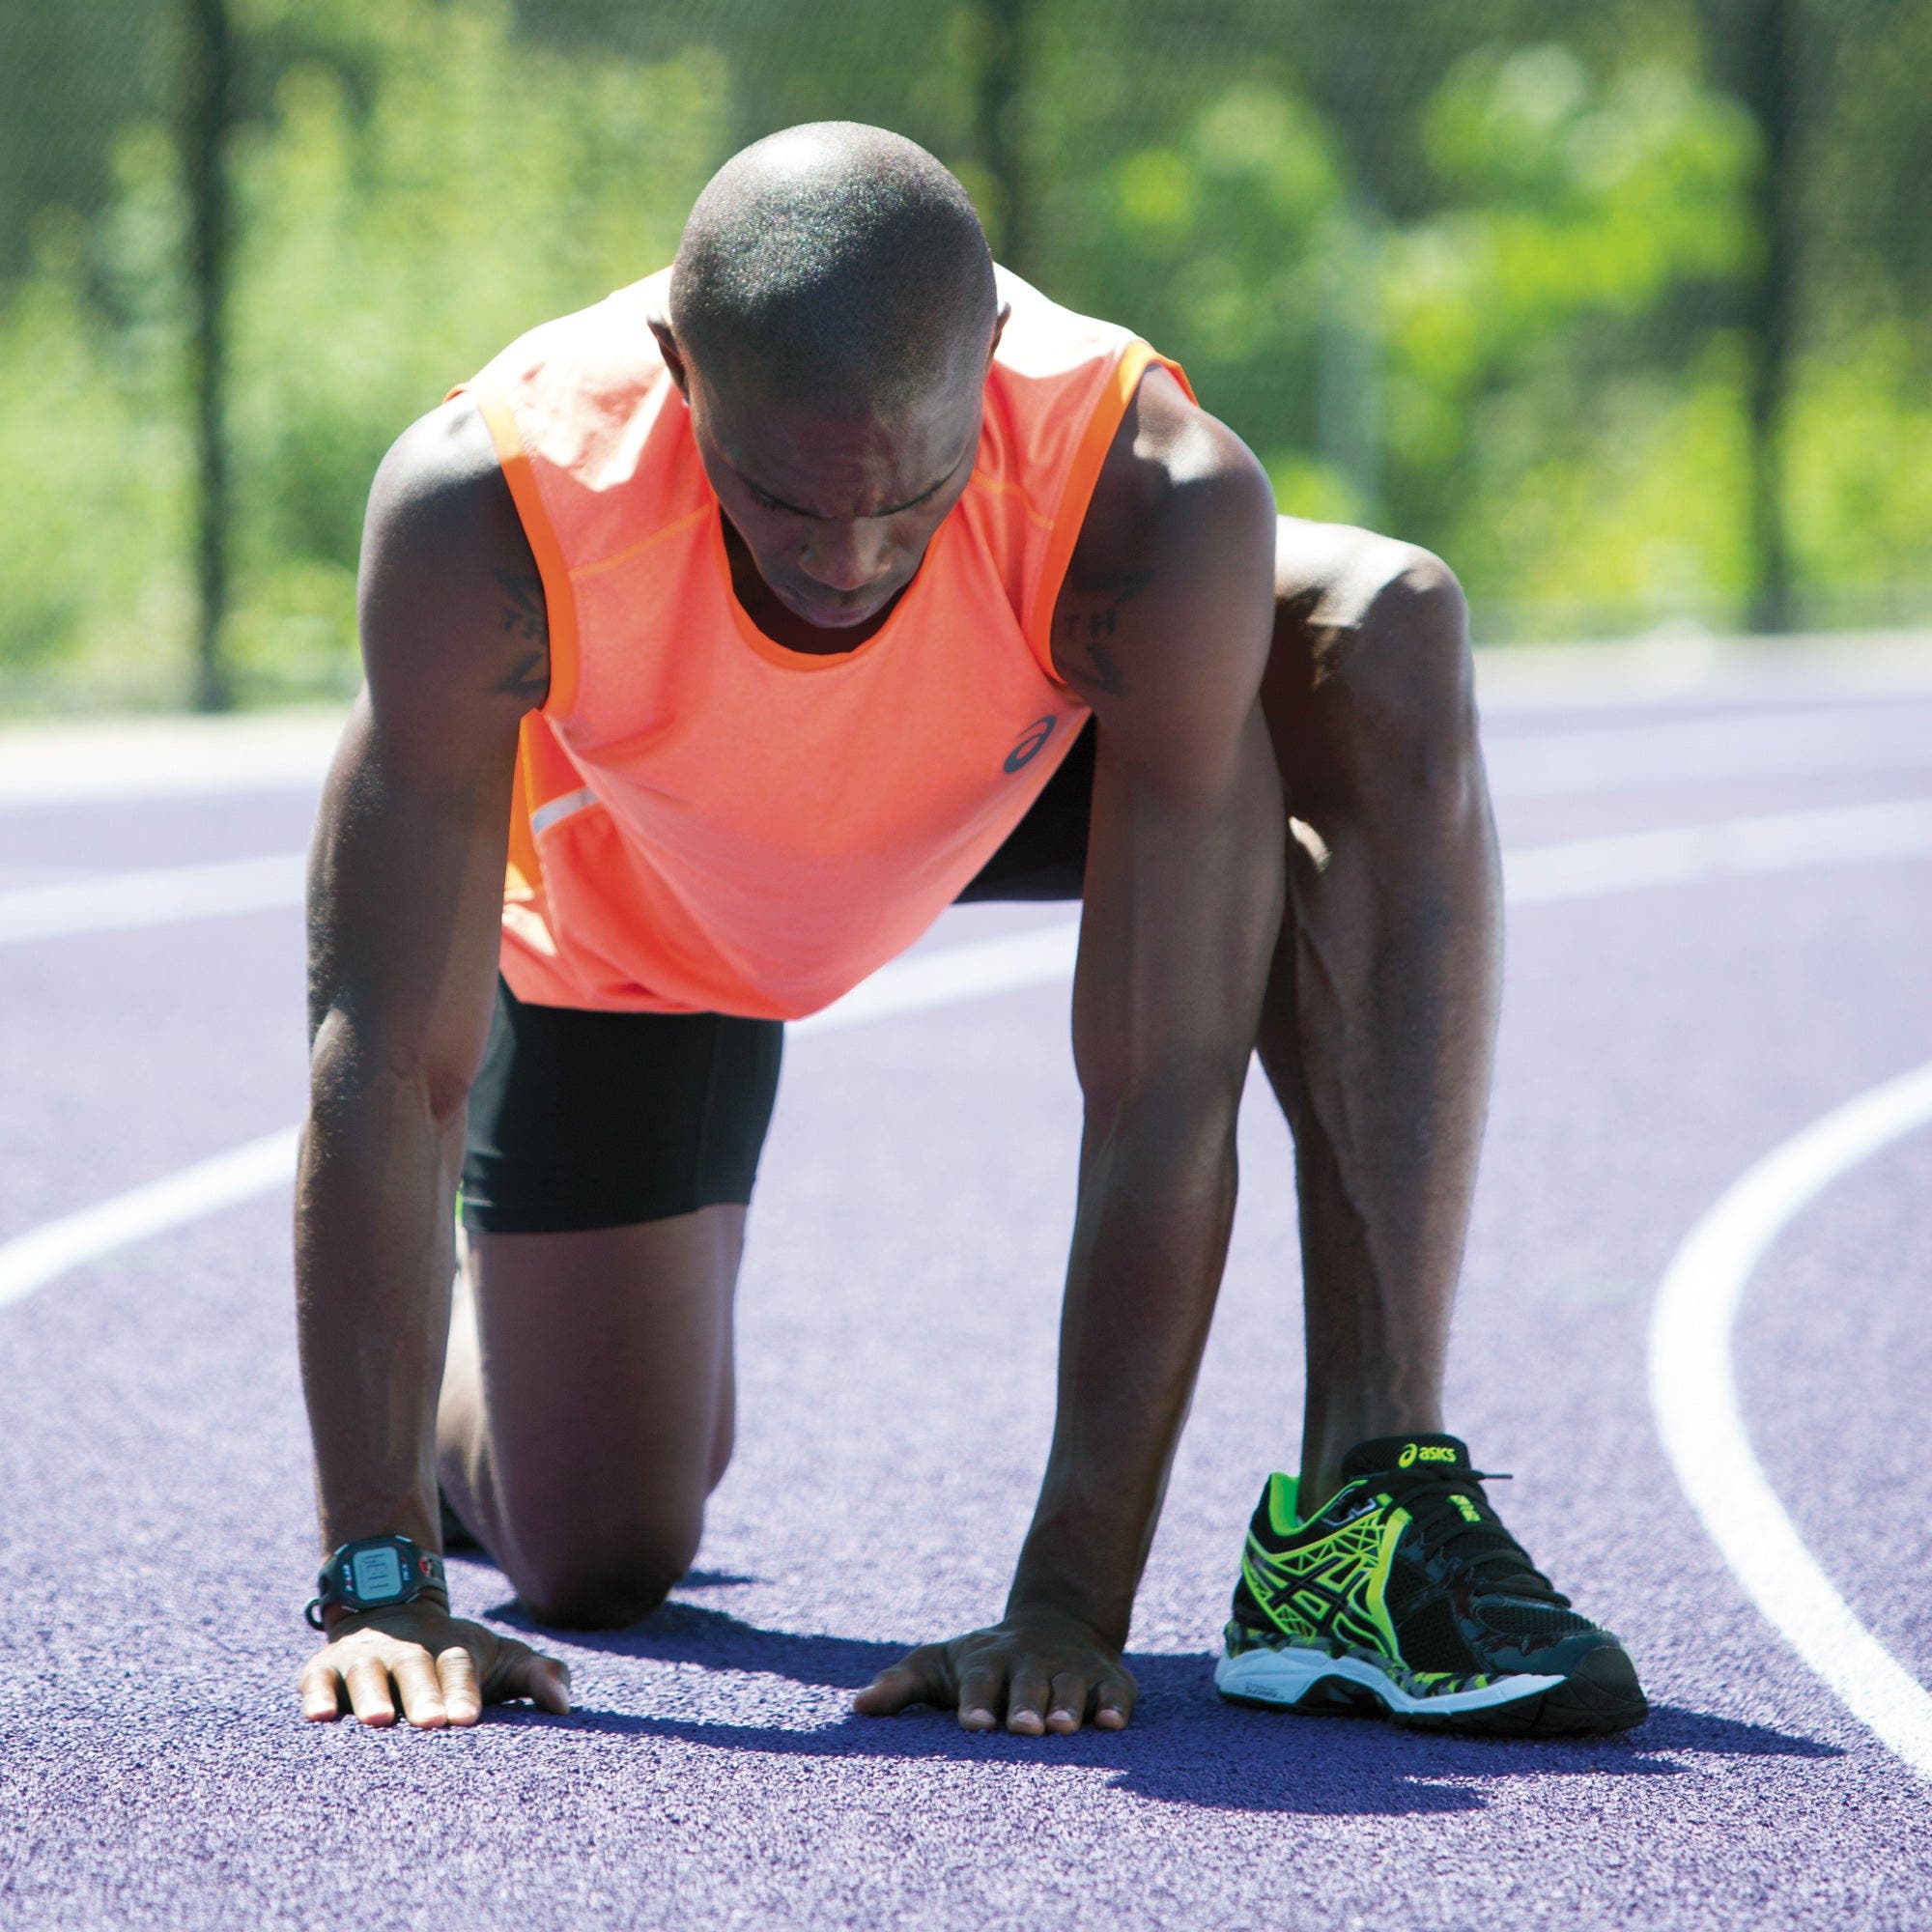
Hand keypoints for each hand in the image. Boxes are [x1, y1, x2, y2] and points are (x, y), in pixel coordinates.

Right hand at [298, 1599, 570, 1728]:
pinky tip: (319, 1718)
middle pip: (416, 1670)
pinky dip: (316, 1696)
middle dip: (424, 1695)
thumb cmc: (456, 1657)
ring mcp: (364, 1658)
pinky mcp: (324, 1670)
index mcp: (451, 1650)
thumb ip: (538, 1676)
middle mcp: (407, 1651)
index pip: (460, 1668)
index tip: (467, 1719)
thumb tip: (565, 1706)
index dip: (463, 1691)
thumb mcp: (502, 1658)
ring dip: (372, 1696)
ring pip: (367, 1675)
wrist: (391, 1613)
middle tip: (432, 1723)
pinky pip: (316, 1682)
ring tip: (379, 1721)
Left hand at [852, 1605, 1136, 1734]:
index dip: (975, 1703)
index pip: (978, 1682)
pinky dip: (1114, 1705)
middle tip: (1023, 1729)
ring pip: (1070, 1687)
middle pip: (1027, 1685)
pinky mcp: (1108, 1678)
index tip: (971, 1726)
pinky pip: (1114, 1691)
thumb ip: (900, 1684)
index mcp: (987, 1662)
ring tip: (1062, 1730)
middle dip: (1025, 1706)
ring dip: (1068, 1707)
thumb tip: (856, 1708)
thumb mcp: (940, 1664)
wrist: (1057, 1623)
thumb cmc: (985, 1661)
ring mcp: (1071, 1669)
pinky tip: (1112, 1723)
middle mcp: (1030, 1663)